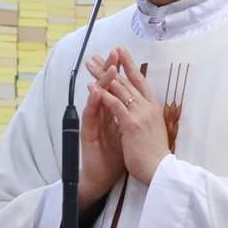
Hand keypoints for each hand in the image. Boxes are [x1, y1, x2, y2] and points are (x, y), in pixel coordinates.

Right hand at [75, 63, 124, 210]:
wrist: (103, 177)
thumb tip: (140, 101)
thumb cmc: (116, 155)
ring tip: (107, 66)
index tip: (124, 55)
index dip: (120, 71)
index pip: (116, 87)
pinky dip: (93, 102)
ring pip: (96, 97)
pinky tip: (96, 90)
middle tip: (114, 51)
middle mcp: (101, 113)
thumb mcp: (128, 131)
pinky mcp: (87, 133)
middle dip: (110, 68)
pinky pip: (90, 115)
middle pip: (105, 86)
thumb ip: (129, 115)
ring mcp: (93, 122)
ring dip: (102, 80)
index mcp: (112, 112)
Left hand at [88, 48, 169, 185]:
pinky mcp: (131, 125)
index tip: (120, 52)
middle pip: (127, 81)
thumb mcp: (152, 128)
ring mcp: (140, 114)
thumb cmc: (154, 153)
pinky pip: (115, 105)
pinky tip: (92, 87)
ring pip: (119, 89)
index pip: (140, 80)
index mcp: (152, 107)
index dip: (129, 65)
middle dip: (111, 66)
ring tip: (91, 64)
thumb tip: (137, 107)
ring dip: (103, 75)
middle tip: (98, 55)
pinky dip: (103, 95)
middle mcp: (147, 107)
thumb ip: (144, 115)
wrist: (159, 168)